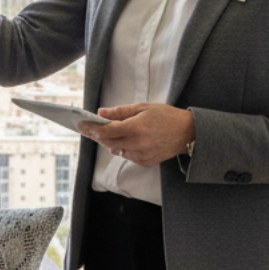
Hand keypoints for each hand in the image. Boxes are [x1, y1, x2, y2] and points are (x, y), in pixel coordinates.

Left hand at [77, 103, 195, 167]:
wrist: (188, 133)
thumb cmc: (166, 117)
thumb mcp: (143, 108)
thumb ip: (120, 112)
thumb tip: (101, 113)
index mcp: (136, 128)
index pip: (106, 131)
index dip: (91, 128)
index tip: (80, 124)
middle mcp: (137, 144)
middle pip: (107, 141)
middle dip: (96, 134)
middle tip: (87, 127)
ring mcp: (141, 155)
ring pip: (115, 149)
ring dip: (109, 141)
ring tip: (107, 131)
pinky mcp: (145, 162)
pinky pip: (126, 155)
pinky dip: (121, 147)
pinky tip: (125, 139)